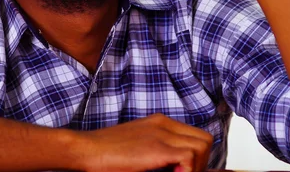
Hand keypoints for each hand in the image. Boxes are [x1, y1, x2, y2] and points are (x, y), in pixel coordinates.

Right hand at [76, 113, 212, 171]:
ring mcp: (162, 133)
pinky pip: (190, 156)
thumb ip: (158, 153)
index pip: (194, 136)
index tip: (181, 171)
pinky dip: (187, 170)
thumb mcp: (138, 149)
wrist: (85, 149)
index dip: (195, 158)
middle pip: (204, 139)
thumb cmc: (105, 154)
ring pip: (202, 146)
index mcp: (160, 123)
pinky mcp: (157, 146)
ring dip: (195, 166)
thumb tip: (177, 166)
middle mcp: (164, 124)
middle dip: (201, 162)